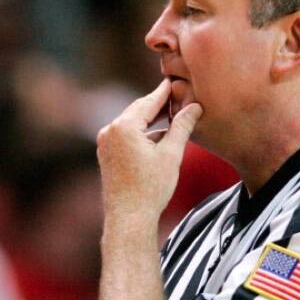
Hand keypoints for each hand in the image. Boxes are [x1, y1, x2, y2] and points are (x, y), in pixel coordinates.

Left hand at [96, 79, 202, 220]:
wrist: (129, 218)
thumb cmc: (150, 189)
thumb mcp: (171, 154)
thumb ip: (182, 126)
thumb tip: (194, 106)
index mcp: (124, 127)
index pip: (149, 101)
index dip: (165, 91)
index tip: (175, 80)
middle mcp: (109, 131)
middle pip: (138, 110)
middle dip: (159, 105)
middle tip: (177, 95)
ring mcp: (104, 143)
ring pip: (132, 123)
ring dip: (151, 120)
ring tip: (172, 116)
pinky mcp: (106, 155)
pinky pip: (126, 136)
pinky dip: (142, 133)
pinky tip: (158, 137)